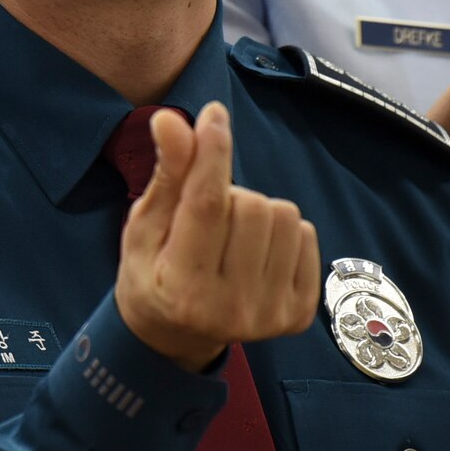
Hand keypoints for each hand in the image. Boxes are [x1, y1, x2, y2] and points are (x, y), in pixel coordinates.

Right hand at [112, 104, 320, 371]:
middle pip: (252, 203)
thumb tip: (172, 121)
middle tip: (206, 220)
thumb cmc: (151, 273)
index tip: (214, 114)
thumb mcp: (143, 226)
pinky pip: (305, 235)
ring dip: (257, 212)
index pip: (206, 205)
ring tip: (231, 236)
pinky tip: (255, 253)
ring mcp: (271, 314)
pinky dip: (281, 232)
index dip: (211, 153)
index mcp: (183, 288)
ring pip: (284, 215)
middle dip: (229, 194)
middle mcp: (232, 307)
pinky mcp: (299, 313)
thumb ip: (166, 175)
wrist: (175, 336)